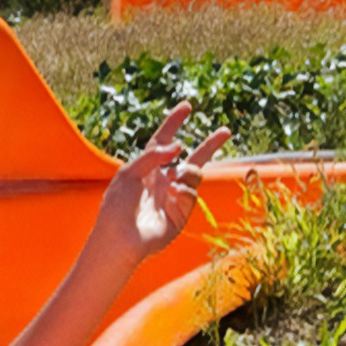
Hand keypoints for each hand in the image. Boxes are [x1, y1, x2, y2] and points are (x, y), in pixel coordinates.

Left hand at [96, 102, 230, 259]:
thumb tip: (178, 145)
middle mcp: (163, 180)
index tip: (187, 106)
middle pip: (192, 158)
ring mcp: (174, 196)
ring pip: (195, 173)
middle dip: (210, 145)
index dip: (174, 123)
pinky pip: (192, 192)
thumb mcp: (130, 173)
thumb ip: (153, 155)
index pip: (162, 140)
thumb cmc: (117, 206)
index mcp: (146, 168)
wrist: (121, 239)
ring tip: (178, 176)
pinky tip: (174, 193)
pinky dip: (185, 189)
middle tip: (227, 131)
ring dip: (189, 170)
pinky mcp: (182, 212)